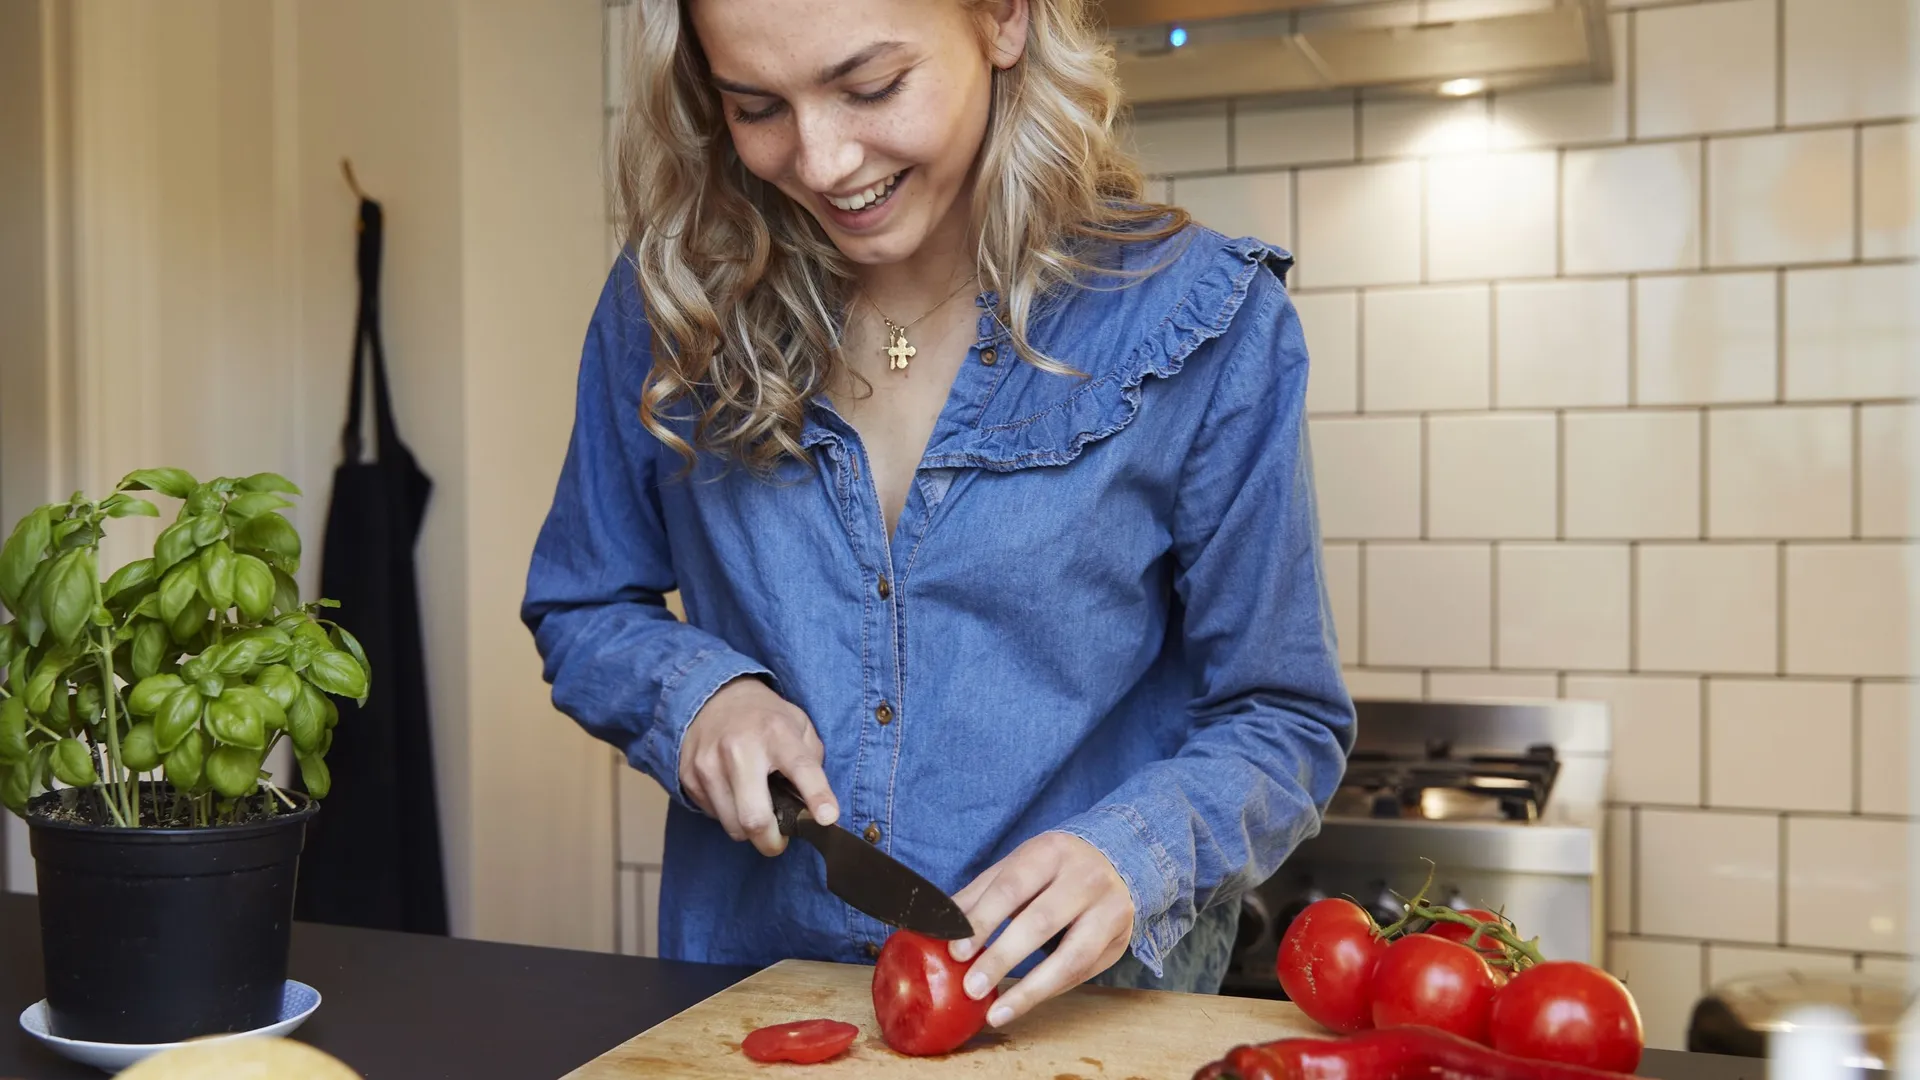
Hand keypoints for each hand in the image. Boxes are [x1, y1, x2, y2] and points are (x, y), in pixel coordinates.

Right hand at [679, 676, 838, 855]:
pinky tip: (733, 792)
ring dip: (748, 828)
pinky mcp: (689, 776)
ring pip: (732, 826)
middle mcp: (740, 749)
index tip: (828, 819)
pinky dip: (728, 814)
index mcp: (776, 733)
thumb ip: (811, 760)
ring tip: (755, 806)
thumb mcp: (798, 725)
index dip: (817, 796)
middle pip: (754, 817)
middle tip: (779, 840)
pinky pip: (714, 816)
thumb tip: (815, 805)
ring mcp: (709, 764)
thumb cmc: (764, 717)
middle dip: (771, 841)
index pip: (800, 767)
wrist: (713, 695)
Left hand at [946, 832, 1134, 1028]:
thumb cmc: (1053, 868)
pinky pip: (1083, 973)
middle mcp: (1085, 877)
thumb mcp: (1017, 868)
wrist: (1116, 859)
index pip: (1012, 887)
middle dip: (1003, 957)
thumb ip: (980, 896)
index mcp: (1051, 851)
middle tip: (972, 987)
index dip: (984, 920)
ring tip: (997, 1012)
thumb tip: (937, 924)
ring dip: (1031, 989)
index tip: (957, 951)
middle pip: (1042, 921)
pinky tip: (1023, 1003)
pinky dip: (1049, 991)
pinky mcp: (1120, 940)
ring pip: (1072, 957)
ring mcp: (1110, 909)